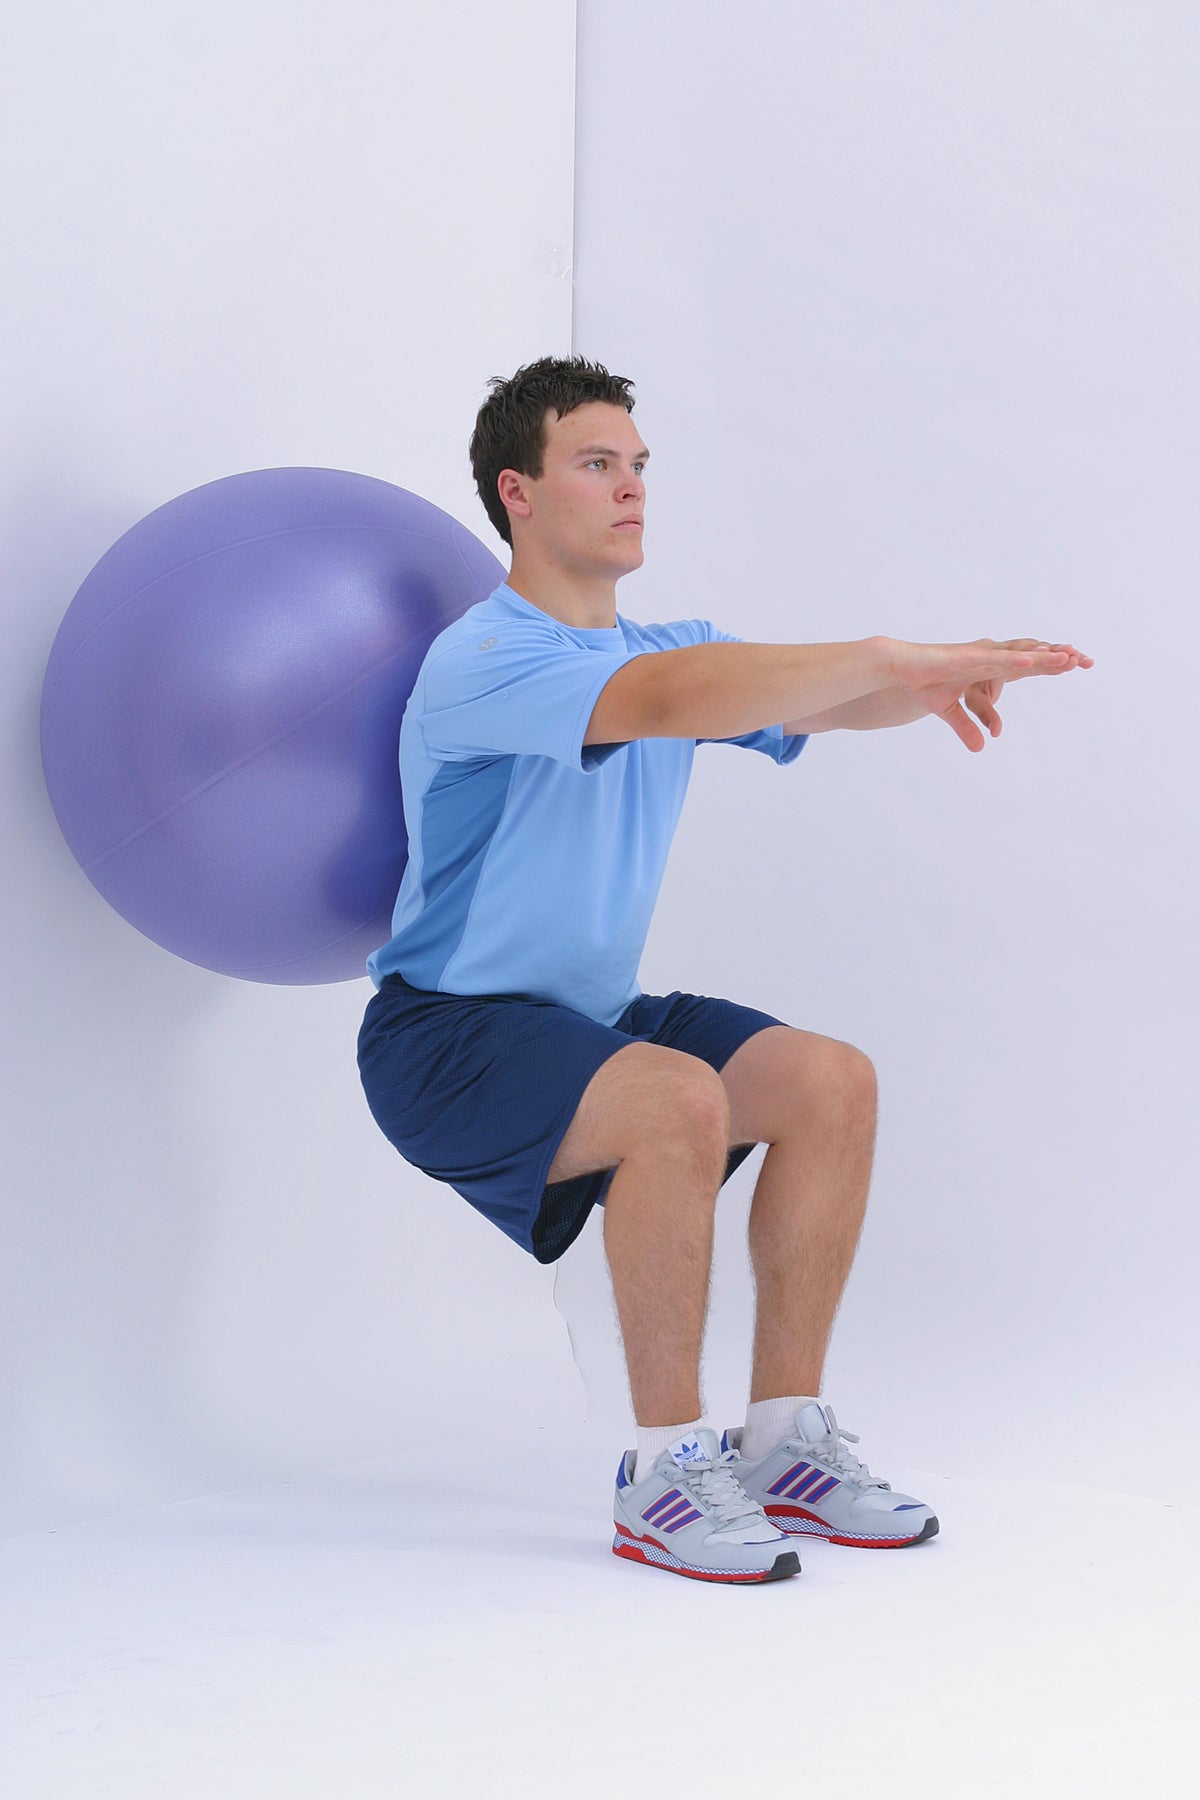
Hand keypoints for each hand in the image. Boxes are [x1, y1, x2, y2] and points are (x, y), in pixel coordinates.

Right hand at [881, 635, 1093, 751]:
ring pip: (1017, 657)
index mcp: (988, 667)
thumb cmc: (923, 683)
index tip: (1075, 666)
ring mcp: (979, 656)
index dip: (1050, 666)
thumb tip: (981, 749)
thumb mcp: (950, 713)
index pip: (1026, 667)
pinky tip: (1031, 661)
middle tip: (1085, 659)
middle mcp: (988, 658)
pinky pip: (994, 660)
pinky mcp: (966, 658)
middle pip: (1029, 658)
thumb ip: (967, 728)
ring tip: (1068, 658)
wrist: (899, 668)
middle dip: (1057, 659)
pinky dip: (1012, 661)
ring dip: (1042, 658)